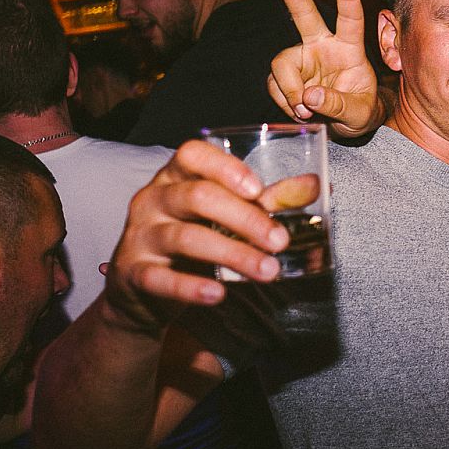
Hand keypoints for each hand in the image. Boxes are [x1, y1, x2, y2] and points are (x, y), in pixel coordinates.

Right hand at [102, 140, 300, 330]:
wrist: (142, 291)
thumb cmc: (191, 242)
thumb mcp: (222, 217)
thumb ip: (265, 202)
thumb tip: (315, 186)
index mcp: (176, 178)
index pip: (192, 154)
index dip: (225, 167)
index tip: (258, 189)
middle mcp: (153, 199)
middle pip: (197, 197)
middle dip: (245, 218)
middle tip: (280, 242)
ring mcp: (139, 236)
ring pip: (185, 238)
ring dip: (232, 254)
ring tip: (268, 271)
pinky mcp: (133, 273)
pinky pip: (160, 278)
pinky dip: (191, 287)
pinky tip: (218, 294)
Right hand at [267, 0, 382, 137]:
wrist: (347, 126)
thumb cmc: (361, 112)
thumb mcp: (360, 114)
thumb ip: (338, 105)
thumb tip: (309, 97)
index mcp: (350, 48)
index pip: (351, 19)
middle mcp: (323, 46)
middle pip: (304, 14)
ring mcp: (302, 58)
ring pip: (281, 63)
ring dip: (290, 91)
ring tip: (306, 112)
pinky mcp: (287, 73)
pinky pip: (274, 84)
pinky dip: (284, 102)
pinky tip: (299, 112)